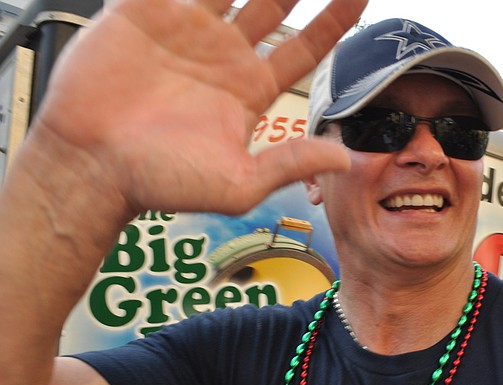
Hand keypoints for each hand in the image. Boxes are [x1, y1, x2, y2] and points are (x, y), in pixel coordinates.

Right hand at [27, 0, 365, 215]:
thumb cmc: (162, 182)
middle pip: (275, 1)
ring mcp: (185, 30)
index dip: (334, 18)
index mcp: (252, 87)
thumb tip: (343, 160)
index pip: (306, 44)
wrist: (92, 166)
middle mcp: (224, 54)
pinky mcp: (142, 12)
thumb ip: (291, 164)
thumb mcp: (239, 182)